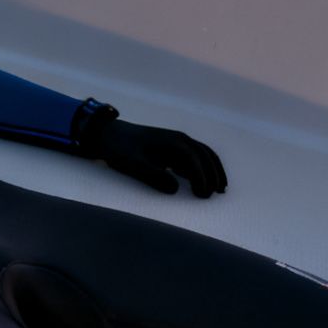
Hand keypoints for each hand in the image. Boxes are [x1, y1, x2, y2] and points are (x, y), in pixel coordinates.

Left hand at [84, 114, 226, 198]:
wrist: (108, 134)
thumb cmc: (119, 149)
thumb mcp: (133, 163)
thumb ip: (153, 175)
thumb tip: (175, 189)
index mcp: (173, 141)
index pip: (195, 159)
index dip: (202, 177)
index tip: (203, 194)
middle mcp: (179, 139)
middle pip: (205, 155)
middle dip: (214, 174)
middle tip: (216, 194)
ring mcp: (177, 142)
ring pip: (203, 155)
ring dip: (213, 170)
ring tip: (219, 189)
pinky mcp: (172, 147)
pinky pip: (194, 157)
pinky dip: (203, 168)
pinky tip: (202, 182)